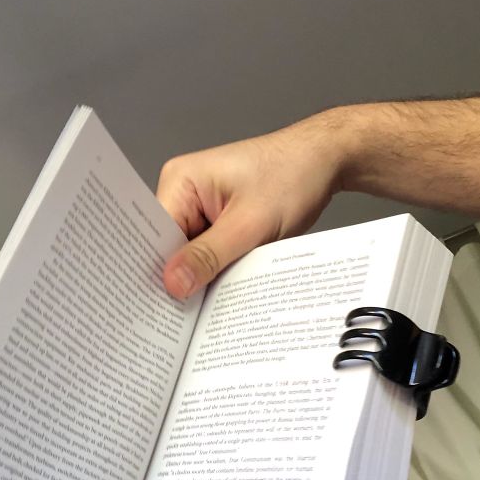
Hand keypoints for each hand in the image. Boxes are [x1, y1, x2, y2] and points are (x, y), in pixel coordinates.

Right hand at [156, 111, 346, 298]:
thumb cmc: (292, 176)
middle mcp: (183, 192)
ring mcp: (201, 207)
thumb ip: (209, 255)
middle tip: (188, 317)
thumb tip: (172, 284)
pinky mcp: (220, 220)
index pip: (155, 236)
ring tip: (212, 301)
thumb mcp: (250, 223)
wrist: (325, 161)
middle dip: (182, 277)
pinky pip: (210, 252)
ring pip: (192, 254)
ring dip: (204, 275)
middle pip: (170, 247)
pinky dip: (219, 268)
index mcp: (180, 180)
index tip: (164, 308)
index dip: (159, 272)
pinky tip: (226, 286)